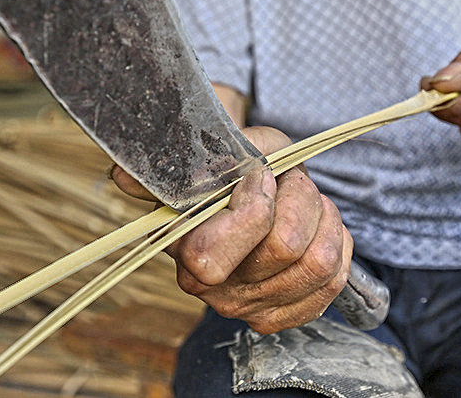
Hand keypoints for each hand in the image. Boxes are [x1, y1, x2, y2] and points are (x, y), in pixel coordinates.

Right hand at [111, 126, 351, 333]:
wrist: (249, 191)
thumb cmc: (234, 165)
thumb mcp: (218, 146)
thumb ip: (185, 156)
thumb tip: (123, 178)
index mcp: (183, 248)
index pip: (214, 255)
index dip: (252, 206)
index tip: (259, 174)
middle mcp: (212, 289)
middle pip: (285, 249)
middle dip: (301, 198)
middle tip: (290, 181)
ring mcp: (250, 308)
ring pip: (319, 264)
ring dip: (325, 217)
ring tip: (309, 200)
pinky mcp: (286, 314)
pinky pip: (334, 282)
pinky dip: (338, 243)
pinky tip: (320, 227)